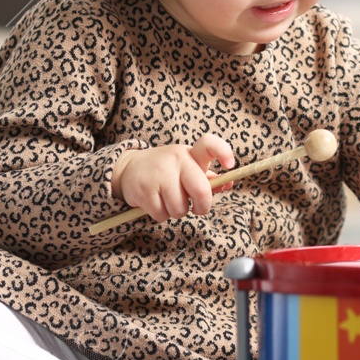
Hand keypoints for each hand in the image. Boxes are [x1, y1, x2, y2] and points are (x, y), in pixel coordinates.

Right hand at [110, 134, 235, 223]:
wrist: (128, 168)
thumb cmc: (166, 171)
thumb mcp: (187, 167)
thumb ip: (208, 177)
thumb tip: (228, 184)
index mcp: (190, 154)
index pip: (209, 144)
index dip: (223, 152)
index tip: (230, 165)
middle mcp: (176, 160)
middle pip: (201, 190)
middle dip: (202, 207)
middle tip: (197, 208)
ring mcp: (159, 175)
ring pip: (180, 208)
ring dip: (177, 211)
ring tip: (168, 200)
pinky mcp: (144, 190)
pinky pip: (162, 214)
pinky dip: (161, 214)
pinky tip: (156, 202)